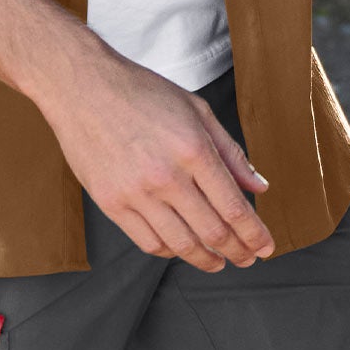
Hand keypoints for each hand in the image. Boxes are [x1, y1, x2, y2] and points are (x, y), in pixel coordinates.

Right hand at [37, 46, 276, 272]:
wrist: (83, 87)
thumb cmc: (141, 92)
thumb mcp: (196, 109)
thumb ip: (230, 151)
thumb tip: (259, 187)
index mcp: (193, 149)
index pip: (233, 208)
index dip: (254, 234)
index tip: (265, 247)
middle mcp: (167, 176)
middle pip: (212, 232)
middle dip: (237, 251)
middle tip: (248, 259)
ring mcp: (137, 193)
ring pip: (181, 244)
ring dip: (206, 259)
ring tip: (219, 262)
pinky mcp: (111, 203)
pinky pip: (148, 242)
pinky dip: (170, 251)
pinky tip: (182, 248)